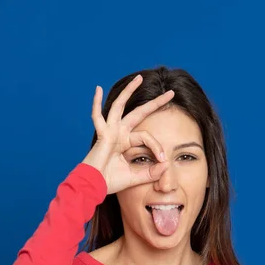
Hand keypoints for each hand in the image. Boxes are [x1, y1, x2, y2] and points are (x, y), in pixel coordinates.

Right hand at [82, 74, 174, 194]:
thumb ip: (152, 172)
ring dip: (129, 91)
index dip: (157, 147)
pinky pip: (97, 116)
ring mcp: (110, 131)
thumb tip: (166, 165)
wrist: (95, 186)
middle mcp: (119, 133)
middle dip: (154, 103)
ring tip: (139, 78)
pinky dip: (95, 102)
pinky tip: (98, 88)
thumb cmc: (111, 181)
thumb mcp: (137, 176)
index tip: (163, 160)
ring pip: (120, 106)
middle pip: (139, 113)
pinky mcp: (102, 134)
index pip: (147, 137)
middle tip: (170, 93)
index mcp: (126, 142)